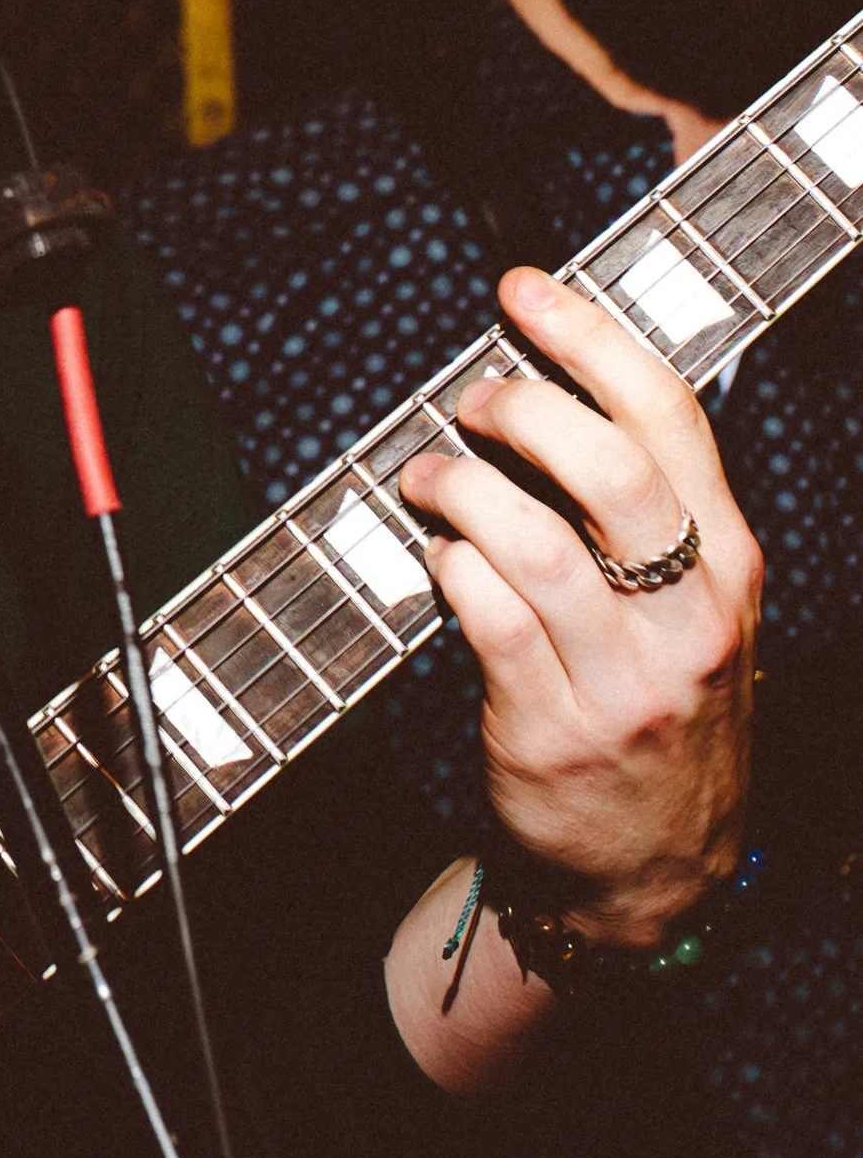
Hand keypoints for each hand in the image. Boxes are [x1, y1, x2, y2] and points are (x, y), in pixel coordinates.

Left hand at [402, 265, 759, 944]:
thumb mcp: (693, 606)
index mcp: (729, 564)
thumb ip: (650, 509)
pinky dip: (443, 564)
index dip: (590, 335)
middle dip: (517, 406)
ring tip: (427, 476)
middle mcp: (686, 617)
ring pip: (526, 539)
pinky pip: (480, 615)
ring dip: (454, 485)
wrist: (654, 869)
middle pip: (604, 468)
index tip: (524, 288)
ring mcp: (621, 679)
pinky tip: (435, 555)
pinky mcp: (549, 729)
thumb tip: (551, 383)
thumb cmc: (660, 705)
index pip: (670, 418)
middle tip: (470, 399)